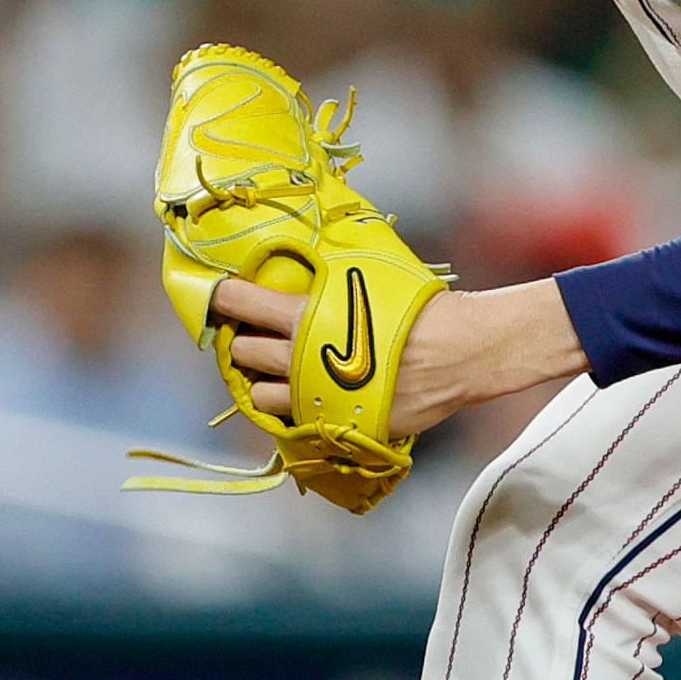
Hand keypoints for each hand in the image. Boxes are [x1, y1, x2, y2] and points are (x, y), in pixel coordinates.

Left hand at [210, 273, 584, 440]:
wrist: (463, 351)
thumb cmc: (419, 304)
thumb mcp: (370, 272)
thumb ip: (329, 274)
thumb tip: (304, 253)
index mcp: (306, 316)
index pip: (241, 303)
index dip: (223, 298)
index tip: (217, 296)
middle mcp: (303, 359)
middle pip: (243, 354)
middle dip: (243, 342)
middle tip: (252, 335)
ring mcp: (318, 398)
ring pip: (260, 398)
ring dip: (262, 383)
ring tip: (276, 371)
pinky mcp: (337, 425)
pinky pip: (297, 425)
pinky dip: (293, 411)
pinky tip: (305, 396)